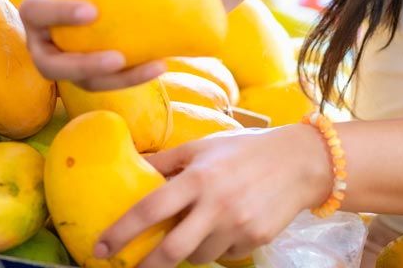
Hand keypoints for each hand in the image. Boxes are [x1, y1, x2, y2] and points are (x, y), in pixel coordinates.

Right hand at [18, 0, 165, 90]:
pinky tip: (162, 64)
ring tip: (154, 66)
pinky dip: (136, 76)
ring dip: (120, 80)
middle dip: (84, 65)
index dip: (60, 15)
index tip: (93, 11)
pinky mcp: (90, 78)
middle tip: (117, 58)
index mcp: (33, 15)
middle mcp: (42, 47)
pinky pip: (110, 83)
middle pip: (53, 66)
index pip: (37, 16)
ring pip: (88, 82)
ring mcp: (66, 67)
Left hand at [97, 126, 333, 267]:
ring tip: (196, 229)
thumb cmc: (244, 149)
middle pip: (172, 250)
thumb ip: (167, 161)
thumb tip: (133, 167)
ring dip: (188, 250)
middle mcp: (216, 205)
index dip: (121, 232)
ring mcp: (238, 226)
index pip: (150, 209)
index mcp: (197, 178)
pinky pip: (224, 254)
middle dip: (147, 266)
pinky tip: (226, 226)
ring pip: (198, 256)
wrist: (300, 161)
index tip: (102, 248)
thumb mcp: (202, 147)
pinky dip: (216, 247)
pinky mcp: (255, 239)